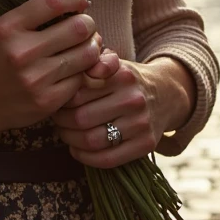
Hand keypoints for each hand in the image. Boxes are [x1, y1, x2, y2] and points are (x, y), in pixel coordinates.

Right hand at [0, 0, 101, 136]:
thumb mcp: (11, 26)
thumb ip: (45, 6)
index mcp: (9, 27)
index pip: (54, 1)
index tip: (79, 3)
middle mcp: (21, 52)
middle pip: (79, 27)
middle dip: (88, 24)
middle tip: (84, 27)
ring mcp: (35, 78)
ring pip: (87, 54)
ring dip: (91, 47)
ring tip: (84, 47)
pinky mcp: (47, 101)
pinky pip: (82, 79)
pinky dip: (82, 72)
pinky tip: (73, 70)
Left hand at [51, 54, 193, 169]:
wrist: (164, 94)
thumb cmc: (125, 79)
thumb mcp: (113, 62)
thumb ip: (93, 60)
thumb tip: (79, 66)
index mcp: (121, 74)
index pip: (77, 92)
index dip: (60, 100)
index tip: (55, 102)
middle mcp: (133, 98)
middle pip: (82, 118)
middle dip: (61, 122)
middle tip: (55, 121)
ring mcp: (141, 124)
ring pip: (93, 140)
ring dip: (70, 141)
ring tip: (64, 134)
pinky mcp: (146, 145)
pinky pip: (108, 159)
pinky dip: (86, 158)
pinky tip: (77, 150)